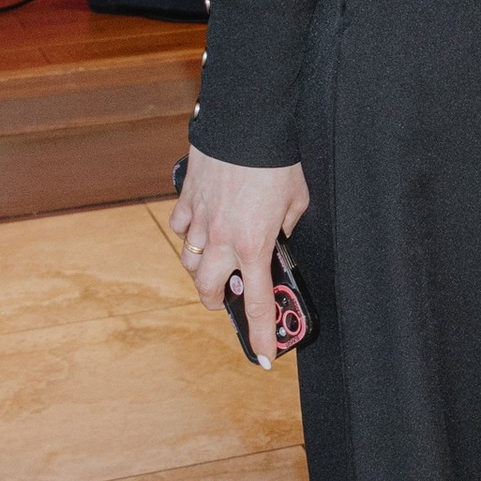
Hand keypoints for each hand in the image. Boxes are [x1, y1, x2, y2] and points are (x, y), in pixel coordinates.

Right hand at [169, 148, 308, 367]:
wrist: (248, 123)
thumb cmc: (279, 160)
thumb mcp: (298, 199)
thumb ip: (286, 226)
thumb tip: (279, 236)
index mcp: (256, 245)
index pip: (258, 303)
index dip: (263, 334)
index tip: (266, 357)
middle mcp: (223, 240)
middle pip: (208, 290)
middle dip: (216, 301)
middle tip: (225, 299)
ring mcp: (201, 220)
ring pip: (189, 260)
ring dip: (201, 267)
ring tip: (214, 262)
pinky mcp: (188, 198)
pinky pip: (181, 226)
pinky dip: (189, 231)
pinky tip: (201, 225)